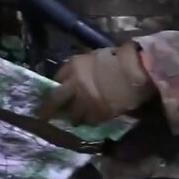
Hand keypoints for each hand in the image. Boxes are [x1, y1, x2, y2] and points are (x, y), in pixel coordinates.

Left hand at [35, 43, 155, 126]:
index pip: (57, 78)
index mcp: (74, 67)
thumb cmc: (118, 59)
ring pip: (72, 115)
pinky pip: (89, 122)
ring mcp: (86, 101)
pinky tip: (90, 119)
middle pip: (55, 100)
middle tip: (43, 117)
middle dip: (48, 110)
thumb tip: (72, 77)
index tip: (54, 92)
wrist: (136, 72)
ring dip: (72, 117)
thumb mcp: (93, 57)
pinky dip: (88, 121)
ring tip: (74, 119)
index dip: (55, 86)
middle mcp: (75, 85)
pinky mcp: (99, 114)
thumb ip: (79, 67)